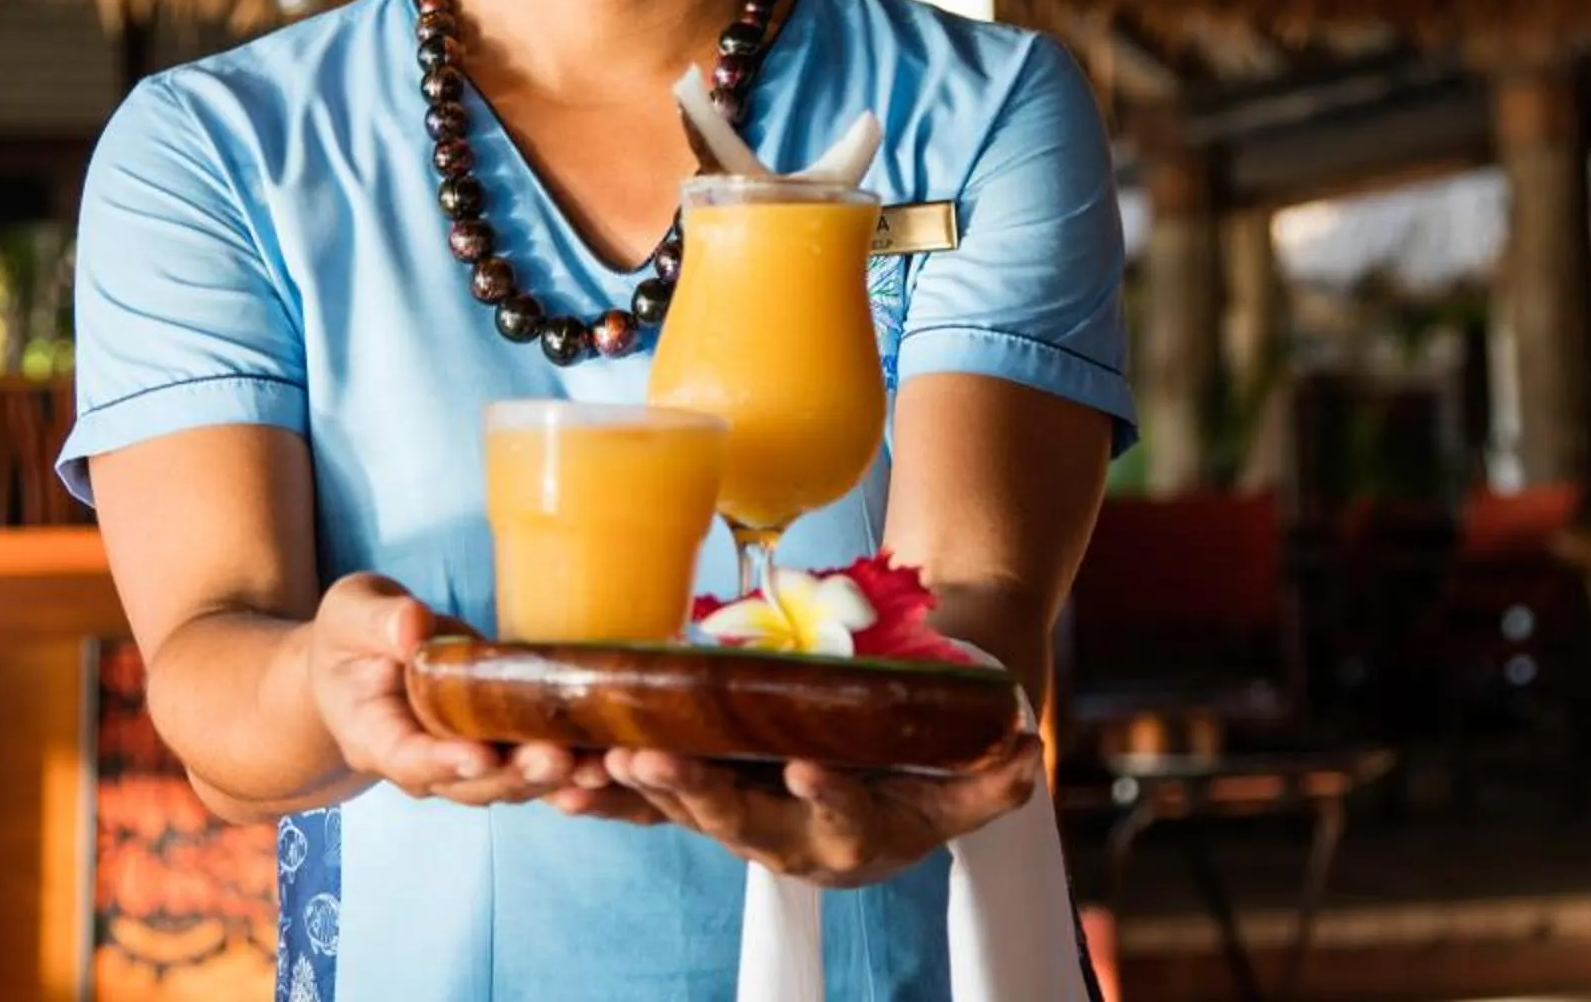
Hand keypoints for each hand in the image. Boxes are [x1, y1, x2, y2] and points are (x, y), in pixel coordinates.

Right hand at [303, 575, 579, 806]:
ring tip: (596, 766)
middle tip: (558, 758)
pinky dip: (572, 771)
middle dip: (515, 776)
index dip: (445, 762)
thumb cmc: (352, 637)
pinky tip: (612, 763)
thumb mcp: (352, 615)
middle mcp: (424, 765)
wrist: (361, 667)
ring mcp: (464, 764)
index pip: (410, 760)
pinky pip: (535, 768)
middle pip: (470, 785)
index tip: (480, 755)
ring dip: (553, 780)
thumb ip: (378, 622)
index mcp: (376, 738)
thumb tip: (414, 628)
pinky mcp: (500, 750)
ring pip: (510, 784)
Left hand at [588, 734, 1043, 886]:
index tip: (810, 770)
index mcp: (857, 834)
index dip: (829, 797)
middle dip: (697, 795)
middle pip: (742, 822)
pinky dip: (606, 800)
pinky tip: (561, 787)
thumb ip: (992, 779)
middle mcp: (790, 839)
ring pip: (687, 814)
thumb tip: (1029, 750)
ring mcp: (739, 824)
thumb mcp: (963, 784)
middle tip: (654, 763)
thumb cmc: (920, 777)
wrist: (878, 797)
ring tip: (597, 766)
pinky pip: (649, 809)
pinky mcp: (701, 805)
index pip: (846, 818)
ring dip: (639, 794)